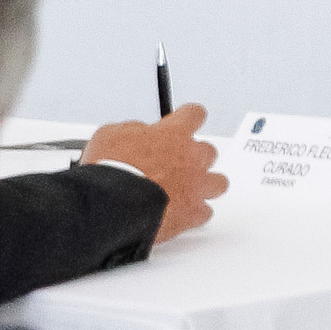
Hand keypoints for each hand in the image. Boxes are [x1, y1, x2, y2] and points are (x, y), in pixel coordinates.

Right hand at [86, 104, 222, 241]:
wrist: (114, 205)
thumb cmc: (111, 169)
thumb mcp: (111, 134)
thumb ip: (134, 130)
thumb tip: (139, 132)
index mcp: (174, 133)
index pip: (194, 115)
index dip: (190, 118)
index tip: (186, 121)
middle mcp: (192, 158)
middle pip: (209, 151)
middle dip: (195, 157)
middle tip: (177, 163)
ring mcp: (196, 187)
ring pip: (218, 183)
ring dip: (205, 184)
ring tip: (189, 189)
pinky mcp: (193, 215)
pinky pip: (204, 213)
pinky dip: (195, 214)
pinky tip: (182, 214)